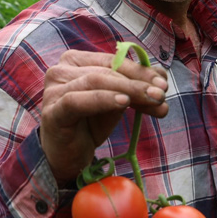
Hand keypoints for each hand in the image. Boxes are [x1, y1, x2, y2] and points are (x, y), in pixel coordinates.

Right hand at [40, 50, 168, 184]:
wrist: (67, 156)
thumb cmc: (90, 124)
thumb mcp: (117, 102)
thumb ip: (136, 88)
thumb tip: (161, 77)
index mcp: (76, 61)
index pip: (113, 60)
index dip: (140, 70)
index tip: (164, 83)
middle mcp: (61, 70)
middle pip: (107, 70)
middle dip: (138, 82)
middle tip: (162, 94)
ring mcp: (53, 90)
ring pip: (95, 81)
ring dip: (128, 90)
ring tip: (152, 99)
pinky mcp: (52, 112)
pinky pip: (78, 100)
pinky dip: (103, 99)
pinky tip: (123, 102)